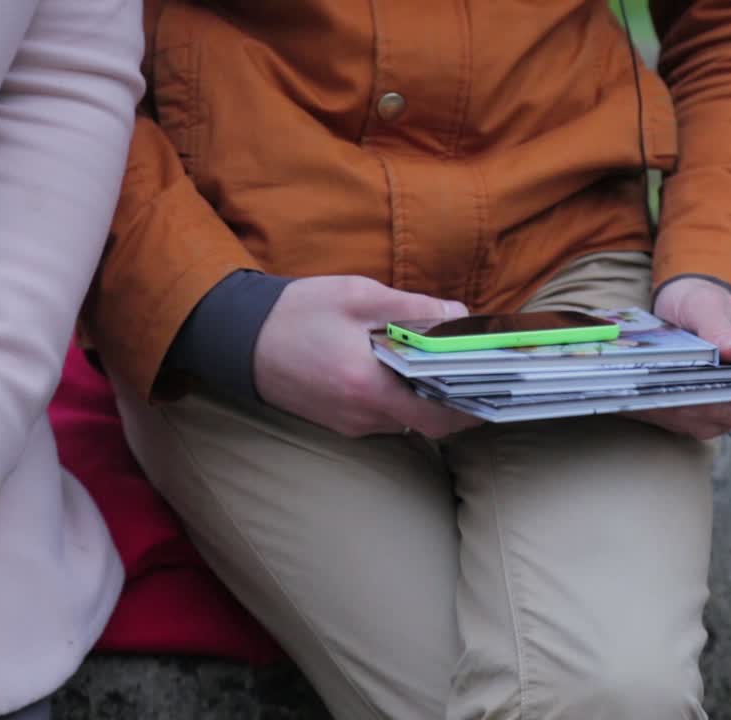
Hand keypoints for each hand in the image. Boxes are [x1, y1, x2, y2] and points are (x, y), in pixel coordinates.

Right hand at [253, 276, 484, 437]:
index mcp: (368, 386)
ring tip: (443, 365)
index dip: (471, 406)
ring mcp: (348, 424)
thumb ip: (413, 307)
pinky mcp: (337, 422)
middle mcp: (361, 415)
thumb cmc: (296, 312)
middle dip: (454, 399)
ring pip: (406, 419)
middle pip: (427, 422)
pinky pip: (383, 416)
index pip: (438, 417)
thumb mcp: (358, 295)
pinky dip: (401, 398)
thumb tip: (459, 314)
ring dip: (426, 397)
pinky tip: (405, 370)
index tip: (493, 387)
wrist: (237, 338)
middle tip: (474, 372)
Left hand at [631, 277, 730, 439]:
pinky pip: (681, 419)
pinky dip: (662, 409)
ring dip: (674, 410)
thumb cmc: (702, 298)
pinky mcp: (701, 405)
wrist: (686, 302)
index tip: (702, 394)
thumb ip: (719, 327)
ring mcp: (726, 400)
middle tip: (661, 389)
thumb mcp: (707, 303)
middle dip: (694, 407)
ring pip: (701, 424)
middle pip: (728, 420)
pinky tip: (640, 395)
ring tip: (645, 392)